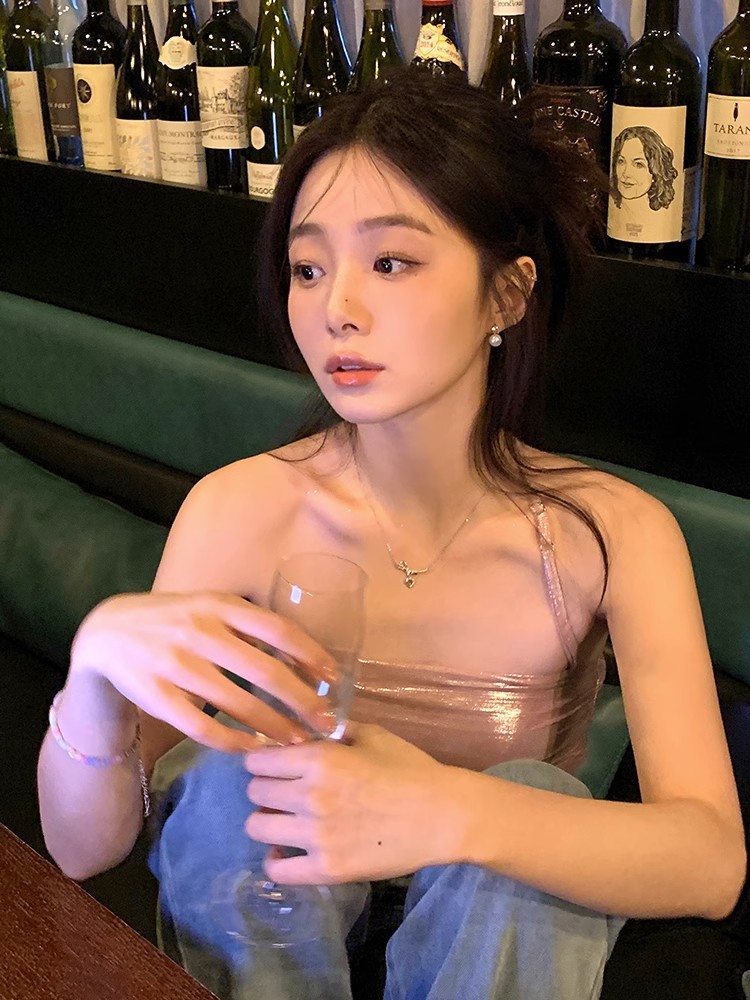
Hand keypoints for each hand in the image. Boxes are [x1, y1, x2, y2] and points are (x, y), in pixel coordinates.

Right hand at [69, 591, 337, 752]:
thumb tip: (305, 654)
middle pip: (264, 671)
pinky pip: (202, 727)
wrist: (106, 634)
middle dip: (301, 700)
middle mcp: (199, 630)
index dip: (310, 655)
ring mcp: (175, 664)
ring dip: (273, 726)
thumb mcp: (209, 607)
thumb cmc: (173, 620)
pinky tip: (252, 749)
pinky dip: (232, 741)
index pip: (277, 629)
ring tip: (297, 742)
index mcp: (219, 604)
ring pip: (237, 703)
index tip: (333, 679)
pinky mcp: (156, 695)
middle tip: (326, 722)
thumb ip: (248, 625)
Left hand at [243, 722, 462, 883]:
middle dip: (265, 788)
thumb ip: (333, 732)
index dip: (262, 761)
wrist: (443, 815)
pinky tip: (288, 850)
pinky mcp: (327, 869)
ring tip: (285, 820)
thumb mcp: (372, 735)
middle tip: (283, 792)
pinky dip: (276, 860)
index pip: (258, 760)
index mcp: (321, 758)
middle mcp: (311, 795)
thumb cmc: (410, 769)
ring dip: (268, 820)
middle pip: (255, 792)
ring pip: (257, 827)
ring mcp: (317, 835)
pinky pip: (277, 869)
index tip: (272, 765)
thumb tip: (303, 730)